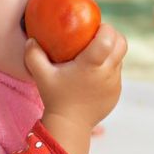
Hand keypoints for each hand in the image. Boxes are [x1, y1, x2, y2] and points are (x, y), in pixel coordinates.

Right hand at [24, 23, 126, 153]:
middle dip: (112, 35)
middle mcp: (107, 72)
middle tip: (97, 35)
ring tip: (95, 53)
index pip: (109, 38)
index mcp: (91, 65)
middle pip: (121, 43)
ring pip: (120, 57)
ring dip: (111, 51)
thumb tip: (32, 39)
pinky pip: (117, 72)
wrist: (70, 125)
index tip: (94, 27)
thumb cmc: (56, 98)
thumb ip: (33, 55)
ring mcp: (114, 83)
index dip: (105, 28)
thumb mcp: (41, 75)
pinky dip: (109, 66)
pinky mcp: (117, 91)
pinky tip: (94, 72)